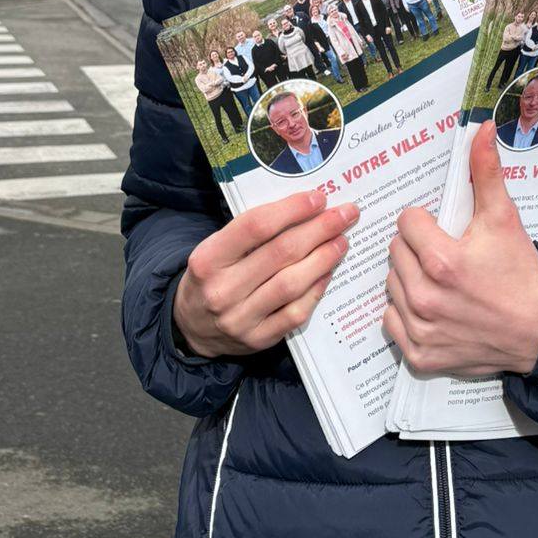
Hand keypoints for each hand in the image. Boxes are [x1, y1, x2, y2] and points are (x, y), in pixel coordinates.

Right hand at [173, 189, 358, 358]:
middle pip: (281, 253)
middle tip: (345, 214)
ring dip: (324, 258)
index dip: (292, 209)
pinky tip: (328, 273)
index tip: (319, 198)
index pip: (256, 226)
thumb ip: (250, 233)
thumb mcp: (216, 249)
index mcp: (208, 259)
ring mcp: (240, 318)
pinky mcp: (257, 339)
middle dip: (320, 229)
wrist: (191, 327)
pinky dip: (316, 290)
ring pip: (291, 283)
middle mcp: (222, 290)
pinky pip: (295, 313)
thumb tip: (305, 209)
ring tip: (342, 241)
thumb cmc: (212, 276)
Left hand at [384, 123, 537, 377]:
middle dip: (417, 249)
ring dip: (410, 279)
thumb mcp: (504, 219)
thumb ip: (487, 173)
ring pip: (392, 285)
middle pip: (395, 253)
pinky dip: (406, 314)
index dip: (426, 223)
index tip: (446, 232)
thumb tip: (483, 129)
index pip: (406, 223)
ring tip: (441, 281)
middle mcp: (425, 297)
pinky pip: (391, 322)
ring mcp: (420, 329)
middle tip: (445, 256)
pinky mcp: (420, 355)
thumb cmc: (520, 273)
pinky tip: (434, 309)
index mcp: (442, 260)